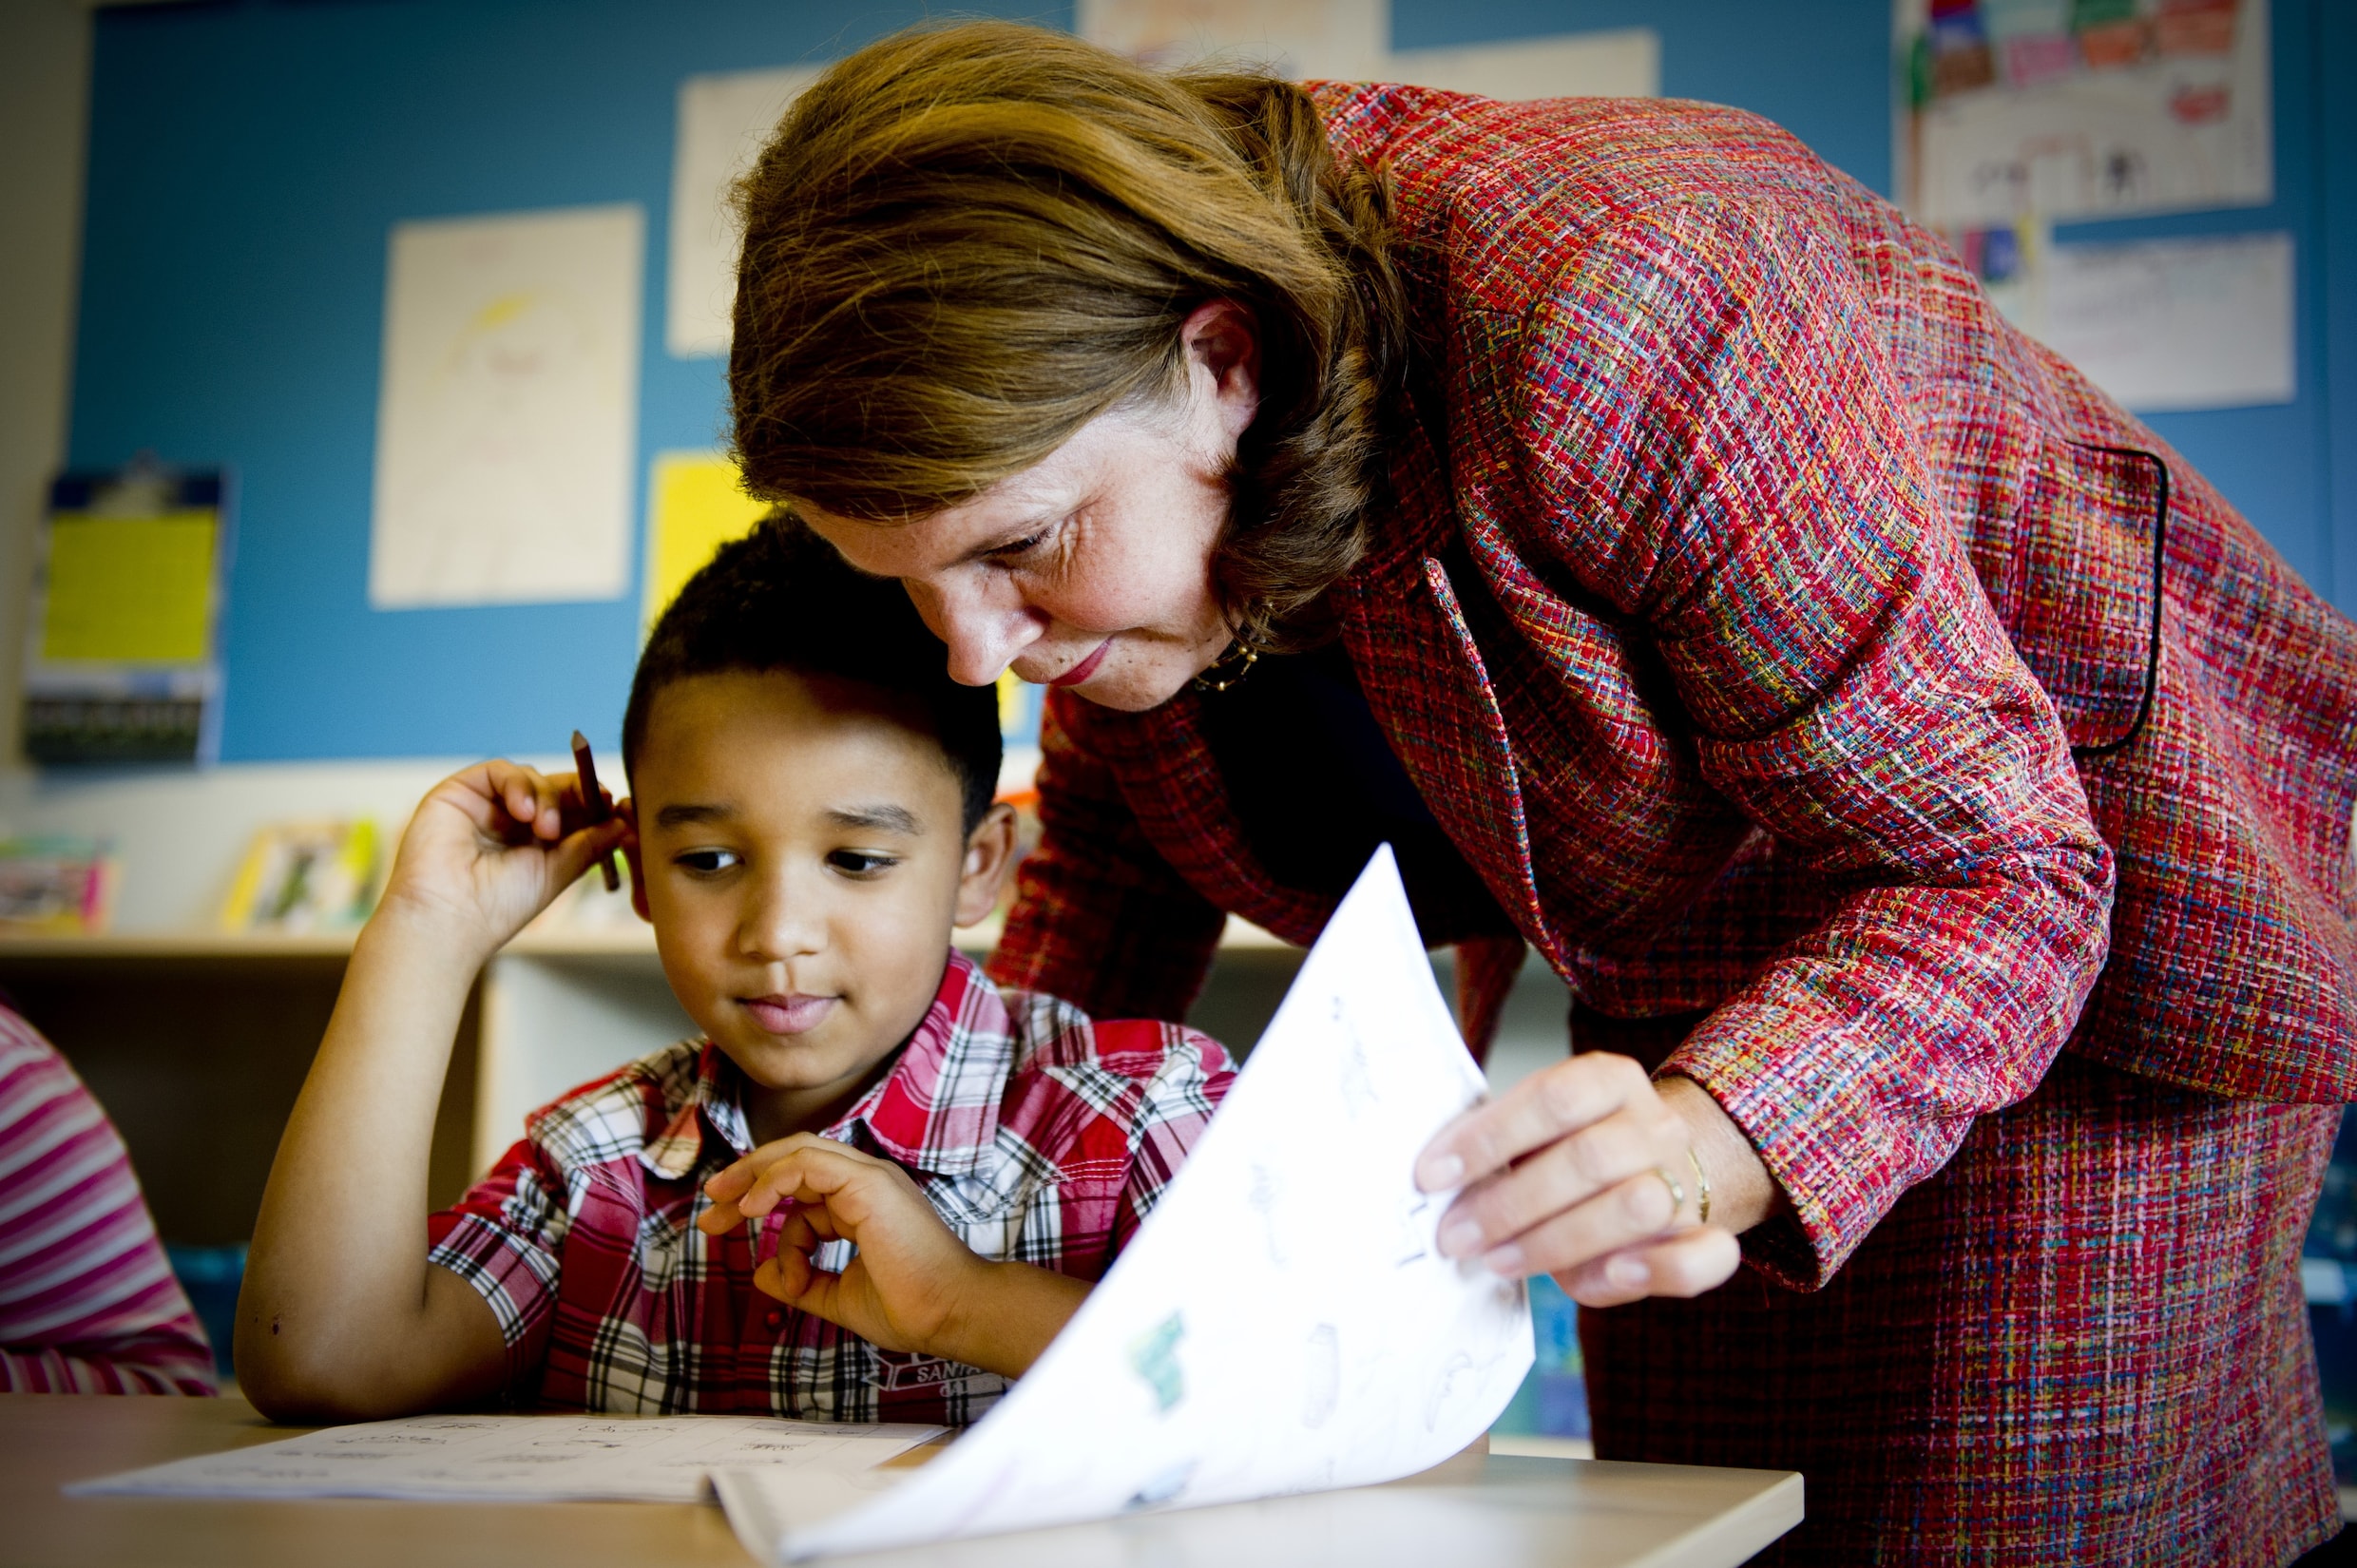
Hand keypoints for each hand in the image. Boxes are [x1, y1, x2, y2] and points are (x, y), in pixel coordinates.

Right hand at [375, 760, 626, 957]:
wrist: (447, 920)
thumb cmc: (498, 907)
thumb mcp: (556, 873)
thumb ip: (588, 845)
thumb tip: (624, 822)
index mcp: (533, 842)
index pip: (570, 810)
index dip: (593, 804)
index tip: (614, 806)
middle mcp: (508, 821)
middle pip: (553, 788)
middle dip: (577, 796)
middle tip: (593, 807)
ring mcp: (484, 805)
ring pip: (530, 778)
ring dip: (548, 797)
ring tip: (547, 829)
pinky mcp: (459, 792)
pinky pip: (499, 771)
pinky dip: (519, 785)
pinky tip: (524, 812)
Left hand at [699, 1135, 989, 1357]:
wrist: (950, 1313)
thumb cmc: (911, 1307)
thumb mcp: (839, 1297)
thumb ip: (802, 1283)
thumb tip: (762, 1273)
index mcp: (863, 1202)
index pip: (801, 1185)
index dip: (760, 1202)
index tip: (724, 1225)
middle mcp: (867, 1182)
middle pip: (793, 1160)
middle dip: (746, 1179)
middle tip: (710, 1207)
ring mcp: (870, 1178)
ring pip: (798, 1152)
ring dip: (753, 1174)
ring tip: (722, 1204)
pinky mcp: (869, 1184)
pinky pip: (808, 1165)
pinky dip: (774, 1180)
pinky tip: (753, 1209)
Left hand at [1416, 1055, 1744, 1307]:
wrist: (1650, 1179)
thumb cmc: (1567, 1163)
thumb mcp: (1532, 1138)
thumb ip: (1498, 1149)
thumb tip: (1436, 1178)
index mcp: (1609, 1080)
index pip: (1551, 1098)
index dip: (1488, 1138)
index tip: (1432, 1176)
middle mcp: (1654, 1124)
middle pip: (1588, 1158)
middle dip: (1510, 1203)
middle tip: (1456, 1236)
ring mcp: (1686, 1179)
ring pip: (1637, 1205)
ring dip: (1557, 1240)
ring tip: (1499, 1260)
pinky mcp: (1706, 1237)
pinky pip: (1704, 1255)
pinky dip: (1657, 1269)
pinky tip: (1610, 1274)